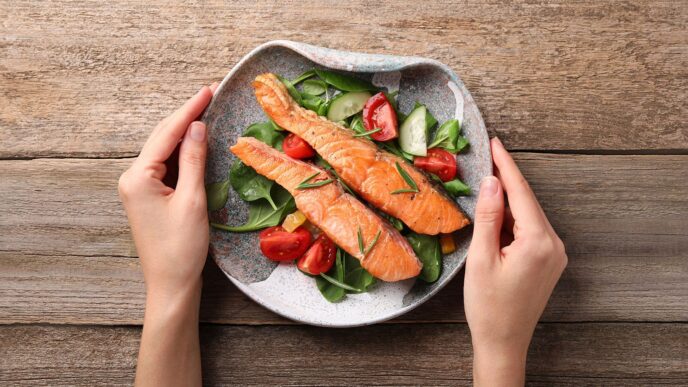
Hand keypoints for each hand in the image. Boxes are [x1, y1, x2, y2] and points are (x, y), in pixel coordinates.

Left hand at [119, 85, 214, 300]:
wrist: (170, 285)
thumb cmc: (181, 248)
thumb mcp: (192, 201)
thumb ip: (194, 160)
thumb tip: (198, 127)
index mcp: (138, 177)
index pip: (167, 134)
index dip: (189, 110)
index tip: (208, 90)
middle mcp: (132, 178)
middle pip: (161, 138)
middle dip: (185, 116)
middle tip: (209, 95)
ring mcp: (138, 188)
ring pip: (163, 150)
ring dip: (184, 132)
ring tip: (205, 112)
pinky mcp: (148, 197)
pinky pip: (165, 166)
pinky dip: (182, 153)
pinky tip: (196, 142)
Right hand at [464, 137, 567, 385]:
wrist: (503, 341)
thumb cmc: (488, 306)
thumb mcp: (481, 259)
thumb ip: (488, 217)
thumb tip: (491, 182)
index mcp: (539, 241)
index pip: (521, 193)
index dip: (506, 165)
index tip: (495, 143)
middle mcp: (554, 244)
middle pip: (527, 202)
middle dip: (507, 180)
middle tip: (487, 157)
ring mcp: (554, 254)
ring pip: (529, 215)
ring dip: (508, 201)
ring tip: (486, 184)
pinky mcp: (549, 262)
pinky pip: (531, 230)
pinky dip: (513, 219)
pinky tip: (497, 214)